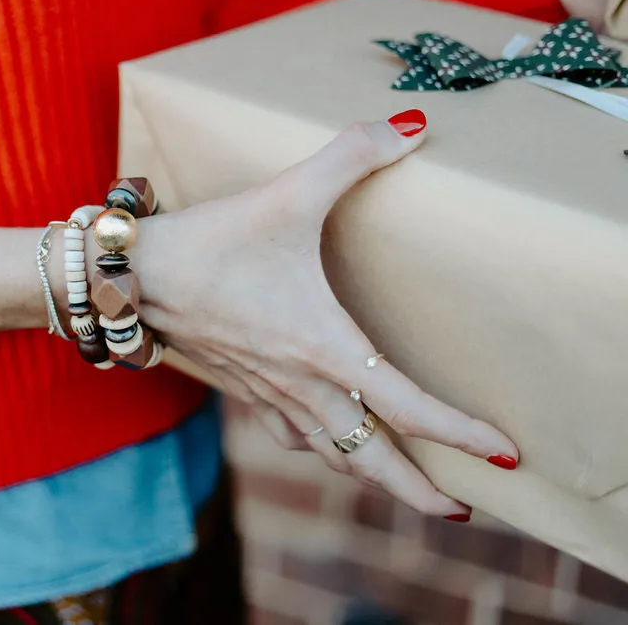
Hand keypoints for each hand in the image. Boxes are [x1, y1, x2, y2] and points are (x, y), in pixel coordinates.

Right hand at [135, 111, 519, 518]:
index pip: (406, 408)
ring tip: (404, 489)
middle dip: (417, 492)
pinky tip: (321, 444)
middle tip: (458, 513)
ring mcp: (268, 392)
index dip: (460, 434)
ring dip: (371, 478)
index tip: (505, 452)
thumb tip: (409, 125)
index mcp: (322, 347)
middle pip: (369, 460)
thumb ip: (350, 156)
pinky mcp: (242, 386)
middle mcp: (300, 383)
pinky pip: (289, 435)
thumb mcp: (285, 194)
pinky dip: (318, 451)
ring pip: (330, 455)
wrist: (132, 277)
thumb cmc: (210, 242)